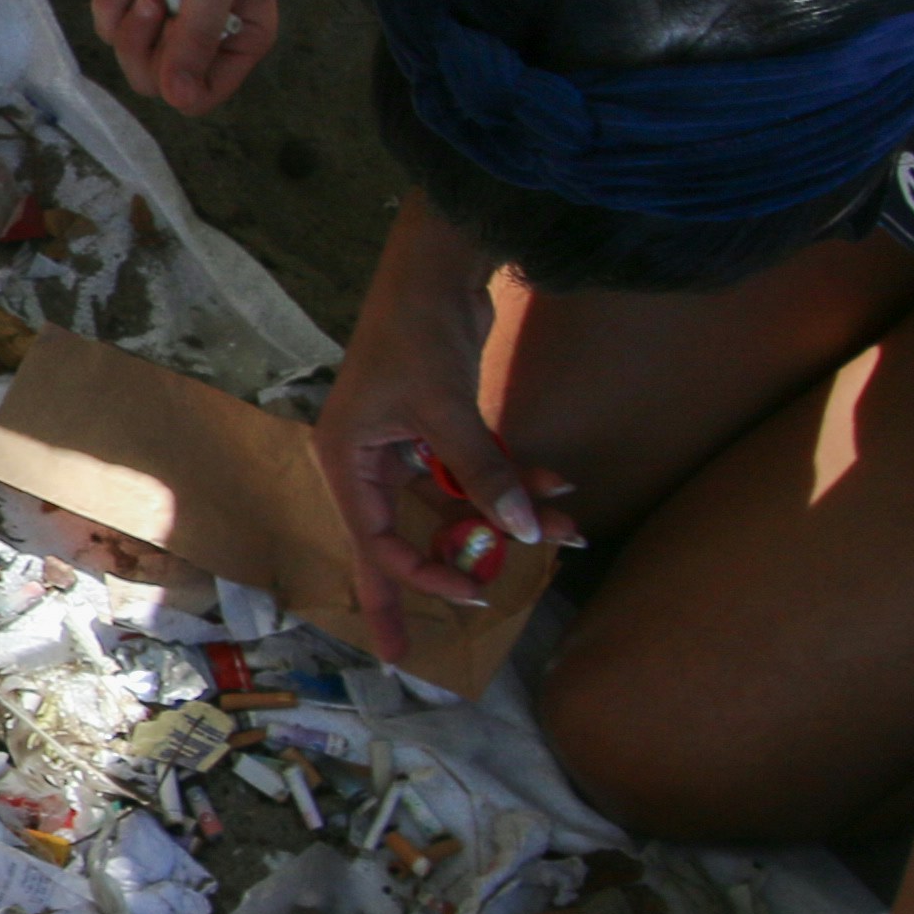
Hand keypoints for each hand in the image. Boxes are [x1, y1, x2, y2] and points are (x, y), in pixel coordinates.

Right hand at [304, 204, 560, 668]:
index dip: (419, 579)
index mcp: (346, 462)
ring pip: (455, 506)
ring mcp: (406, 448)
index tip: (468, 596)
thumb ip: (482, 472)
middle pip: (400, 539)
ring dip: (506, 519)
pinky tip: (558, 484)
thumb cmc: (415, 333)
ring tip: (567, 533)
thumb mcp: (445, 408)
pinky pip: (477, 473)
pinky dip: (516, 479)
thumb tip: (525, 530)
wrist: (436, 268)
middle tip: (425, 645)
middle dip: (436, 576)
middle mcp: (369, 462)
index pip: (377, 542)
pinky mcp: (441, 430)